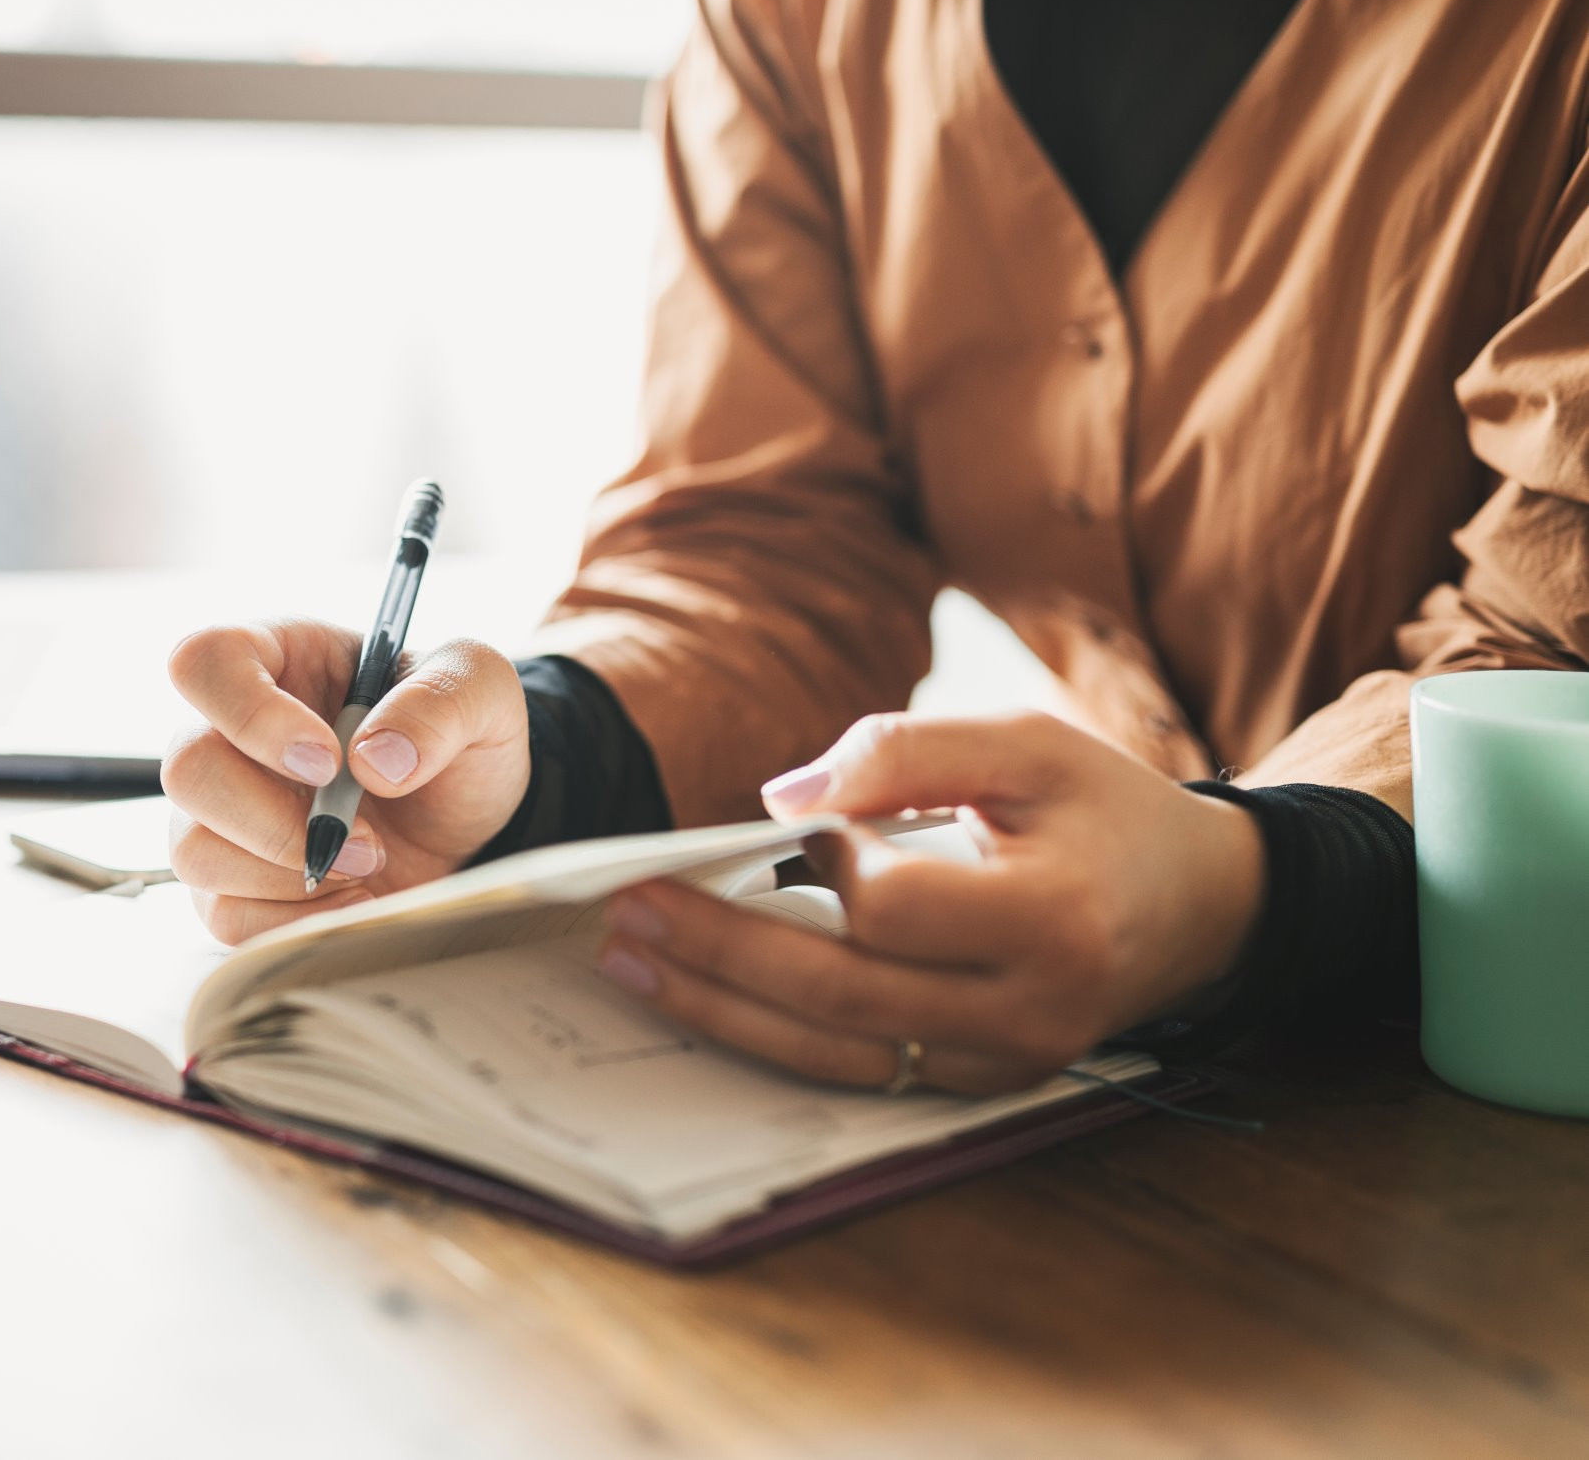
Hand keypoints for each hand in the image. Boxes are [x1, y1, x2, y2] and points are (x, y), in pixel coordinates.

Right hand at [163, 618, 530, 942]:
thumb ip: (440, 703)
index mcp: (275, 658)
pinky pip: (224, 915)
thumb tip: (375, 761)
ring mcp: (220, 810)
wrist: (467, 817)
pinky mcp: (230, 880)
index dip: (251, 715)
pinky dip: (293, 921)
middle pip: (187, 769)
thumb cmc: (455, 733)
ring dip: (290, 875)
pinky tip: (350, 900)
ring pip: (194, 851)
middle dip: (278, 821)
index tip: (328, 761)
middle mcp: (228, 731)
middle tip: (365, 839)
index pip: (204, 662)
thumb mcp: (481, 690)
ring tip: (367, 865)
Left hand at [592, 711, 1266, 1092]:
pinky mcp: (977, 1083)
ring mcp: (1004, 1063)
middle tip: (627, 906)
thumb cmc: (1101, 810)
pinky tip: (699, 993)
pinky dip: (769, 1033)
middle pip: (842, 994)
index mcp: (1053, 920)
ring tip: (632, 958)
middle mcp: (1031, 1012)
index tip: (784, 826)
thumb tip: (784, 799)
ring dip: (720, 1006)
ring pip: (834, 1051)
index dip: (825, 865)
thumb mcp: (1025, 742)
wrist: (1198, 907)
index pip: (898, 908)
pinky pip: (856, 1070)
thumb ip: (905, 752)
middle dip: (720, 949)